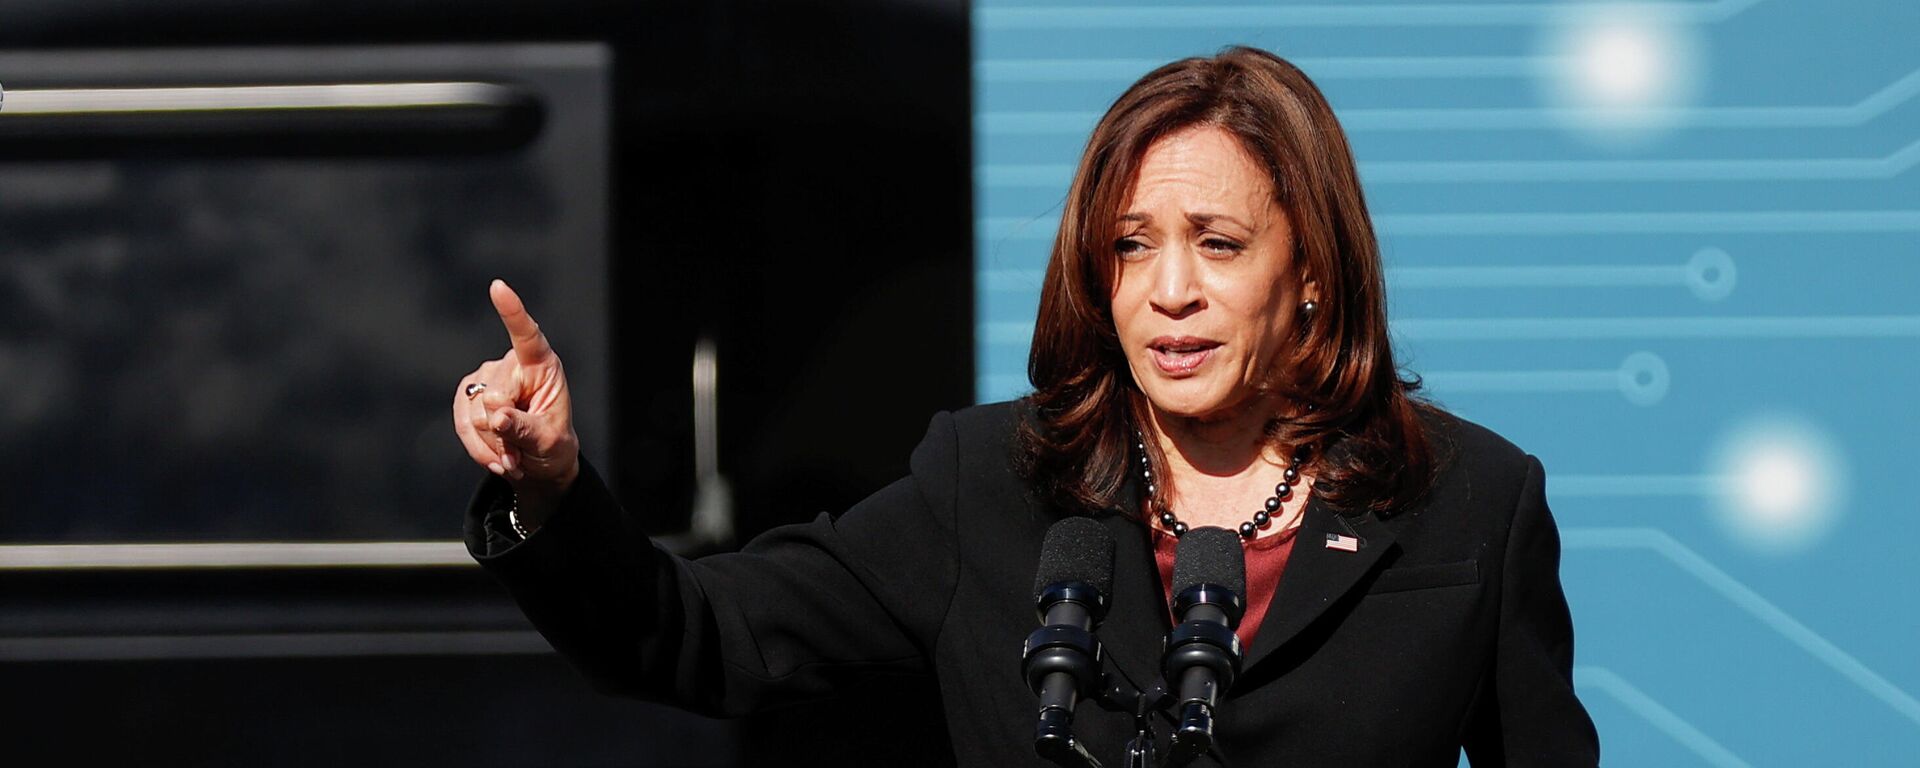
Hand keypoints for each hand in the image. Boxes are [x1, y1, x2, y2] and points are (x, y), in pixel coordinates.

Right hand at [453, 279, 580, 522]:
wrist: (537, 462)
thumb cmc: (551, 444)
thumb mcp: (549, 441)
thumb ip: (525, 428)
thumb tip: (496, 416)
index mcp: (541, 365)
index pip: (526, 335)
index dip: (512, 312)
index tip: (498, 286)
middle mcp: (511, 365)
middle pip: (494, 394)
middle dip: (504, 430)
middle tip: (521, 449)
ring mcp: (485, 378)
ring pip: (475, 413)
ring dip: (493, 444)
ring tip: (513, 456)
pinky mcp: (467, 395)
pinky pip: (462, 423)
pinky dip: (477, 447)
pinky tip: (497, 458)